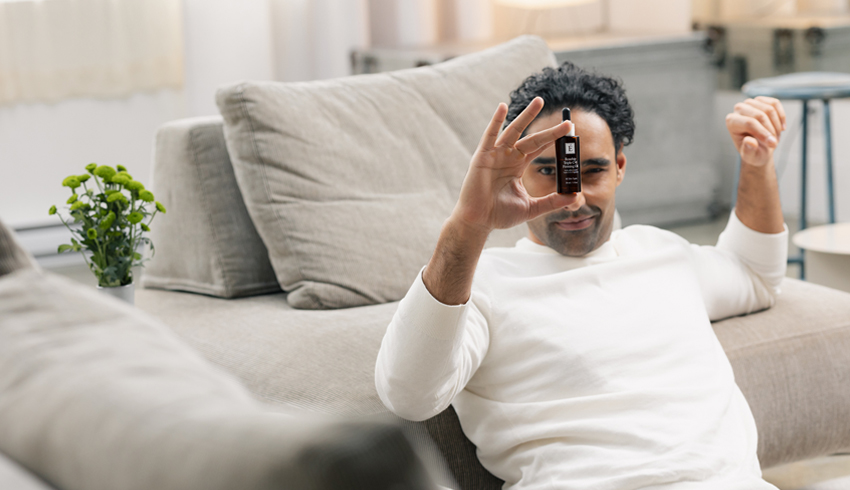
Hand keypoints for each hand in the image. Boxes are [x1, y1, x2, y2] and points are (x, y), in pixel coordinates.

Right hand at [451, 97, 577, 232]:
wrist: (479, 222)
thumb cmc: (499, 215)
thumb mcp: (531, 208)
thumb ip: (552, 202)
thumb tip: (574, 197)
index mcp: (517, 166)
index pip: (539, 148)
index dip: (554, 139)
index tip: (570, 131)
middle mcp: (508, 157)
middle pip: (532, 138)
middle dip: (549, 130)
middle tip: (567, 120)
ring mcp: (495, 155)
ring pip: (514, 131)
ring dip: (526, 116)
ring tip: (539, 101)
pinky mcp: (482, 157)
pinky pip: (490, 136)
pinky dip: (496, 121)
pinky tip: (503, 107)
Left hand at [725, 96, 785, 167]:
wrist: (758, 147)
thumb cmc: (752, 151)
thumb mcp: (750, 156)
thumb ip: (749, 150)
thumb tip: (749, 141)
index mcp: (731, 121)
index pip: (749, 123)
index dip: (763, 133)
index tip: (773, 144)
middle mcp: (738, 109)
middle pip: (760, 115)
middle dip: (771, 130)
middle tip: (774, 143)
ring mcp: (750, 102)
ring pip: (769, 109)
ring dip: (777, 125)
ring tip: (776, 137)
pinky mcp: (761, 100)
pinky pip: (776, 104)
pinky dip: (781, 116)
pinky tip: (782, 128)